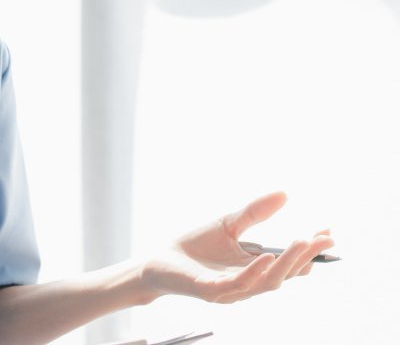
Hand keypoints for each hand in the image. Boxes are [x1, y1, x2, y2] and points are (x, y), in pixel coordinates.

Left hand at [139, 191, 334, 303]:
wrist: (158, 261)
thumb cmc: (194, 246)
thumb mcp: (228, 224)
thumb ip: (255, 212)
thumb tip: (284, 193)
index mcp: (255, 268)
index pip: (290, 262)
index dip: (310, 251)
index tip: (327, 233)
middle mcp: (249, 282)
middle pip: (285, 274)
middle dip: (305, 256)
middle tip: (321, 239)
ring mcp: (231, 289)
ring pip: (267, 282)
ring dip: (286, 263)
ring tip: (301, 242)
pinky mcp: (211, 291)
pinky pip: (237, 284)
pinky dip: (254, 271)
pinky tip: (264, 256)